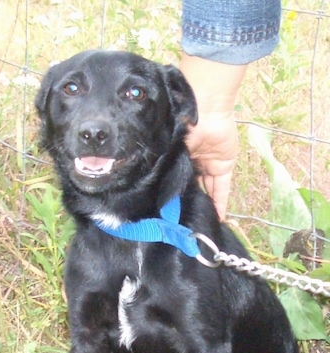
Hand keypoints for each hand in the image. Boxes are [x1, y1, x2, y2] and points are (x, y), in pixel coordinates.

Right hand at [180, 53, 246, 220]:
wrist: (206, 108)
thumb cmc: (183, 122)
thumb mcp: (169, 144)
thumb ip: (164, 162)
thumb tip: (149, 184)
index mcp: (180, 155)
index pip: (177, 177)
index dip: (175, 193)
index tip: (169, 211)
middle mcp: (195, 161)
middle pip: (193, 184)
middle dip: (190, 200)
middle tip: (184, 220)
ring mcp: (210, 164)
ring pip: (208, 189)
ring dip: (205, 204)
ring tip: (201, 222)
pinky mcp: (224, 166)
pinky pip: (222, 187)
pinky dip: (221, 202)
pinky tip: (218, 217)